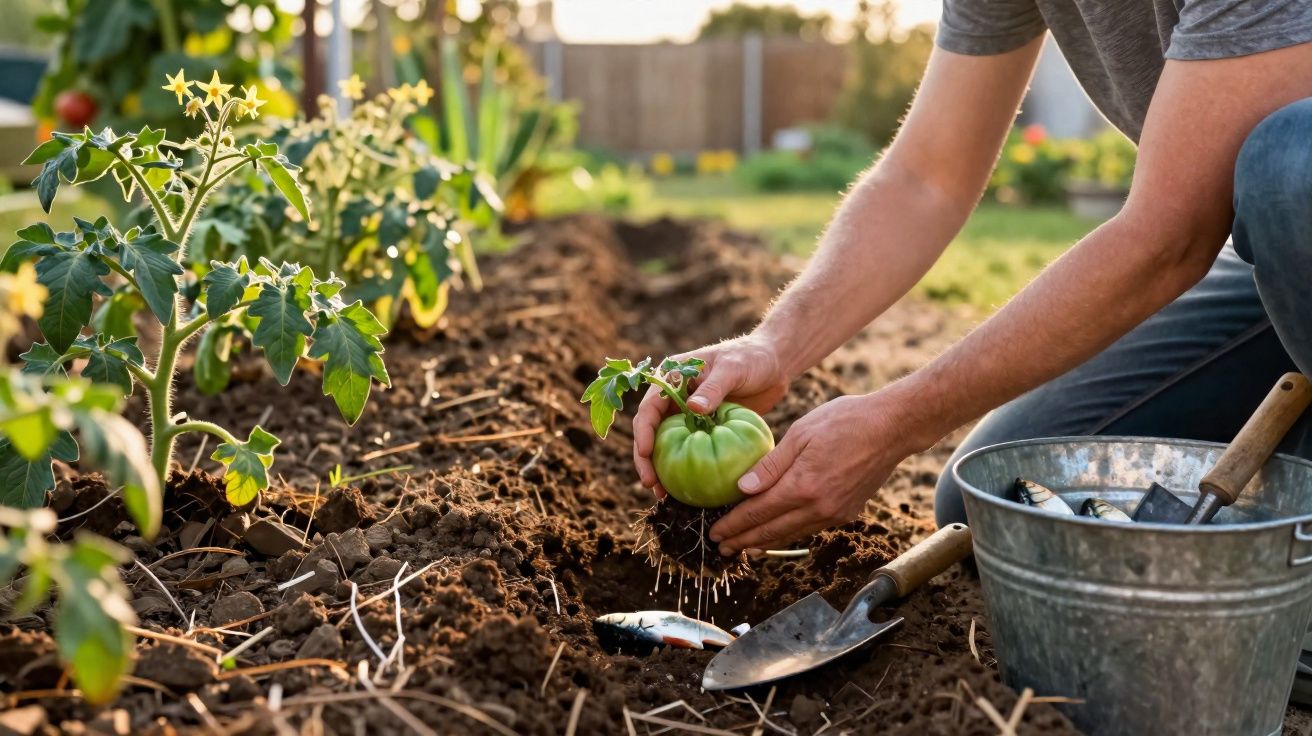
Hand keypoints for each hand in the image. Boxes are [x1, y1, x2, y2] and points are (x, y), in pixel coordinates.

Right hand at [632, 334, 787, 496]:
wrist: (773, 363)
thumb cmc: (752, 358)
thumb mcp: (733, 369)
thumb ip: (714, 388)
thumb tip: (693, 409)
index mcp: (672, 377)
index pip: (649, 406)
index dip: (643, 431)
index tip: (646, 453)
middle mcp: (674, 396)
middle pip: (651, 430)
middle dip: (645, 458)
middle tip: (650, 484)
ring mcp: (687, 414)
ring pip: (666, 444)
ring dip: (661, 468)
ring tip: (663, 495)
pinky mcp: (703, 428)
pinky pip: (690, 449)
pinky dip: (685, 467)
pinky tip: (687, 489)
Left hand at [708, 389, 922, 554]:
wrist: (892, 427)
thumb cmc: (845, 421)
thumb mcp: (801, 433)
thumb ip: (771, 464)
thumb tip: (741, 488)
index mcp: (803, 486)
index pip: (758, 512)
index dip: (733, 525)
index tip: (715, 532)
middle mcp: (819, 507)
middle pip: (771, 531)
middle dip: (743, 541)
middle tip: (721, 547)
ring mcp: (834, 513)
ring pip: (791, 535)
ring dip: (764, 542)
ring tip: (744, 547)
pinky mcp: (846, 512)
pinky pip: (809, 529)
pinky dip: (788, 534)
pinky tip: (776, 534)